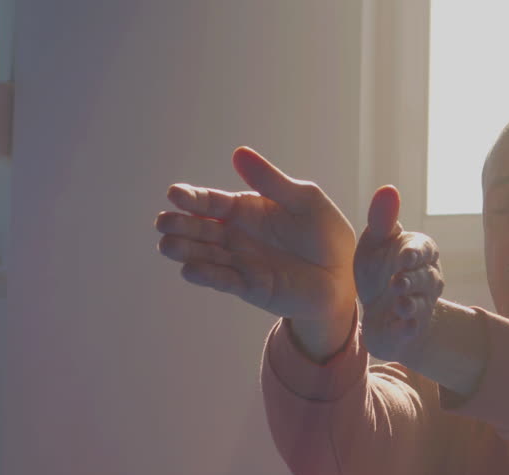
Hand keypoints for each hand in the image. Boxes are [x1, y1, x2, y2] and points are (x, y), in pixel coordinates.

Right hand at [155, 147, 356, 326]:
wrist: (344, 274)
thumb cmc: (325, 232)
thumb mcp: (303, 199)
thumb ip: (271, 181)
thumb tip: (238, 153)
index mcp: (244, 210)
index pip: (210, 201)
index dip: (191, 198)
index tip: (175, 194)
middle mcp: (235, 236)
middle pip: (199, 229)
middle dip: (180, 226)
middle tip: (164, 223)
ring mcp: (240, 262)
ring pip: (204, 255)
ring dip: (185, 251)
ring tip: (168, 246)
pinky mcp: (250, 288)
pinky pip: (224, 281)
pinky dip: (206, 275)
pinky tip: (190, 269)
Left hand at [354, 186, 444, 362]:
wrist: (380, 313)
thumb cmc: (379, 269)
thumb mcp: (375, 244)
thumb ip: (382, 221)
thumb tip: (389, 189)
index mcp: (419, 253)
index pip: (424, 249)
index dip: (415, 253)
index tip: (404, 256)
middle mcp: (427, 279)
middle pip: (426, 278)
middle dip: (413, 279)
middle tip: (397, 281)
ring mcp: (421, 305)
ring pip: (422, 304)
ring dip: (411, 302)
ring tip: (399, 302)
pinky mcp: (409, 329)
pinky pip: (413, 328)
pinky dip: (409, 327)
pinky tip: (402, 324)